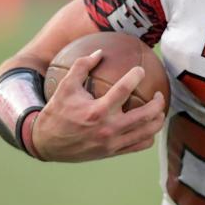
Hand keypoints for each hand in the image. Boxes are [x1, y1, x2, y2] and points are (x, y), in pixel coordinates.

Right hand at [32, 50, 166, 161]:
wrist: (46, 144)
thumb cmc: (56, 113)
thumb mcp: (65, 87)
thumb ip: (81, 67)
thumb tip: (99, 51)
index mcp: (97, 110)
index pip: (124, 90)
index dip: (136, 76)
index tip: (141, 70)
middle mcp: (108, 128)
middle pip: (146, 114)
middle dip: (158, 102)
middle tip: (158, 94)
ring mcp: (112, 143)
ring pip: (148, 132)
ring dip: (158, 119)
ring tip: (158, 110)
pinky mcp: (113, 152)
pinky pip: (140, 145)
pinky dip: (149, 135)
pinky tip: (148, 126)